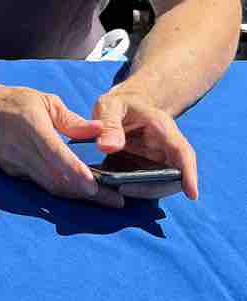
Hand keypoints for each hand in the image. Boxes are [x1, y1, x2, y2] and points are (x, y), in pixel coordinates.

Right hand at [0, 80, 120, 203]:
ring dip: (76, 195)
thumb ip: (72, 120)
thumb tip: (99, 131)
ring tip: (103, 199)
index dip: (77, 175)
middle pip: (57, 180)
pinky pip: (40, 184)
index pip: (57, 157)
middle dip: (87, 194)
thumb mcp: (44, 101)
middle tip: (114, 201)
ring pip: (50, 187)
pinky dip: (61, 189)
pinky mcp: (13, 172)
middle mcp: (23, 151)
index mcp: (33, 129)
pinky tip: (78, 190)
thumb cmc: (11, 101)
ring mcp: (16, 165)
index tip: (97, 188)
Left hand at [91, 84, 197, 198]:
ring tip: (115, 188)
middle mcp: (167, 148)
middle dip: (152, 188)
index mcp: (163, 128)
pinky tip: (114, 187)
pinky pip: (147, 185)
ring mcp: (160, 161)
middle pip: (173, 176)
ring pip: (161, 184)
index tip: (192, 195)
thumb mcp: (110, 106)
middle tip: (122, 189)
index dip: (189, 173)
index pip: (182, 151)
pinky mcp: (149, 170)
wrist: (122, 108)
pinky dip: (134, 189)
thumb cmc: (119, 105)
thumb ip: (109, 124)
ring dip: (142, 191)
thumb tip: (108, 147)